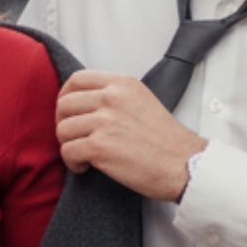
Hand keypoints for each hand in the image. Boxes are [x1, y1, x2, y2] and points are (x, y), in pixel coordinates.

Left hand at [54, 71, 204, 201]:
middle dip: (63, 123)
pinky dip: (72, 163)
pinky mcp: (99, 147)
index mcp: (122, 84)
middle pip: (64, 104)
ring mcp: (105, 122)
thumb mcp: (142, 100)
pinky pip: (68, 151)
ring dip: (68, 145)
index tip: (68, 112)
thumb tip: (83, 102)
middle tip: (74, 138)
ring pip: (63, 129)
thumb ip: (114, 95)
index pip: (77, 79)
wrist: (183, 164)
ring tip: (83, 155)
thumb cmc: (165, 139)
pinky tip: (85, 167)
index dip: (65, 96)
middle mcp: (112, 98)